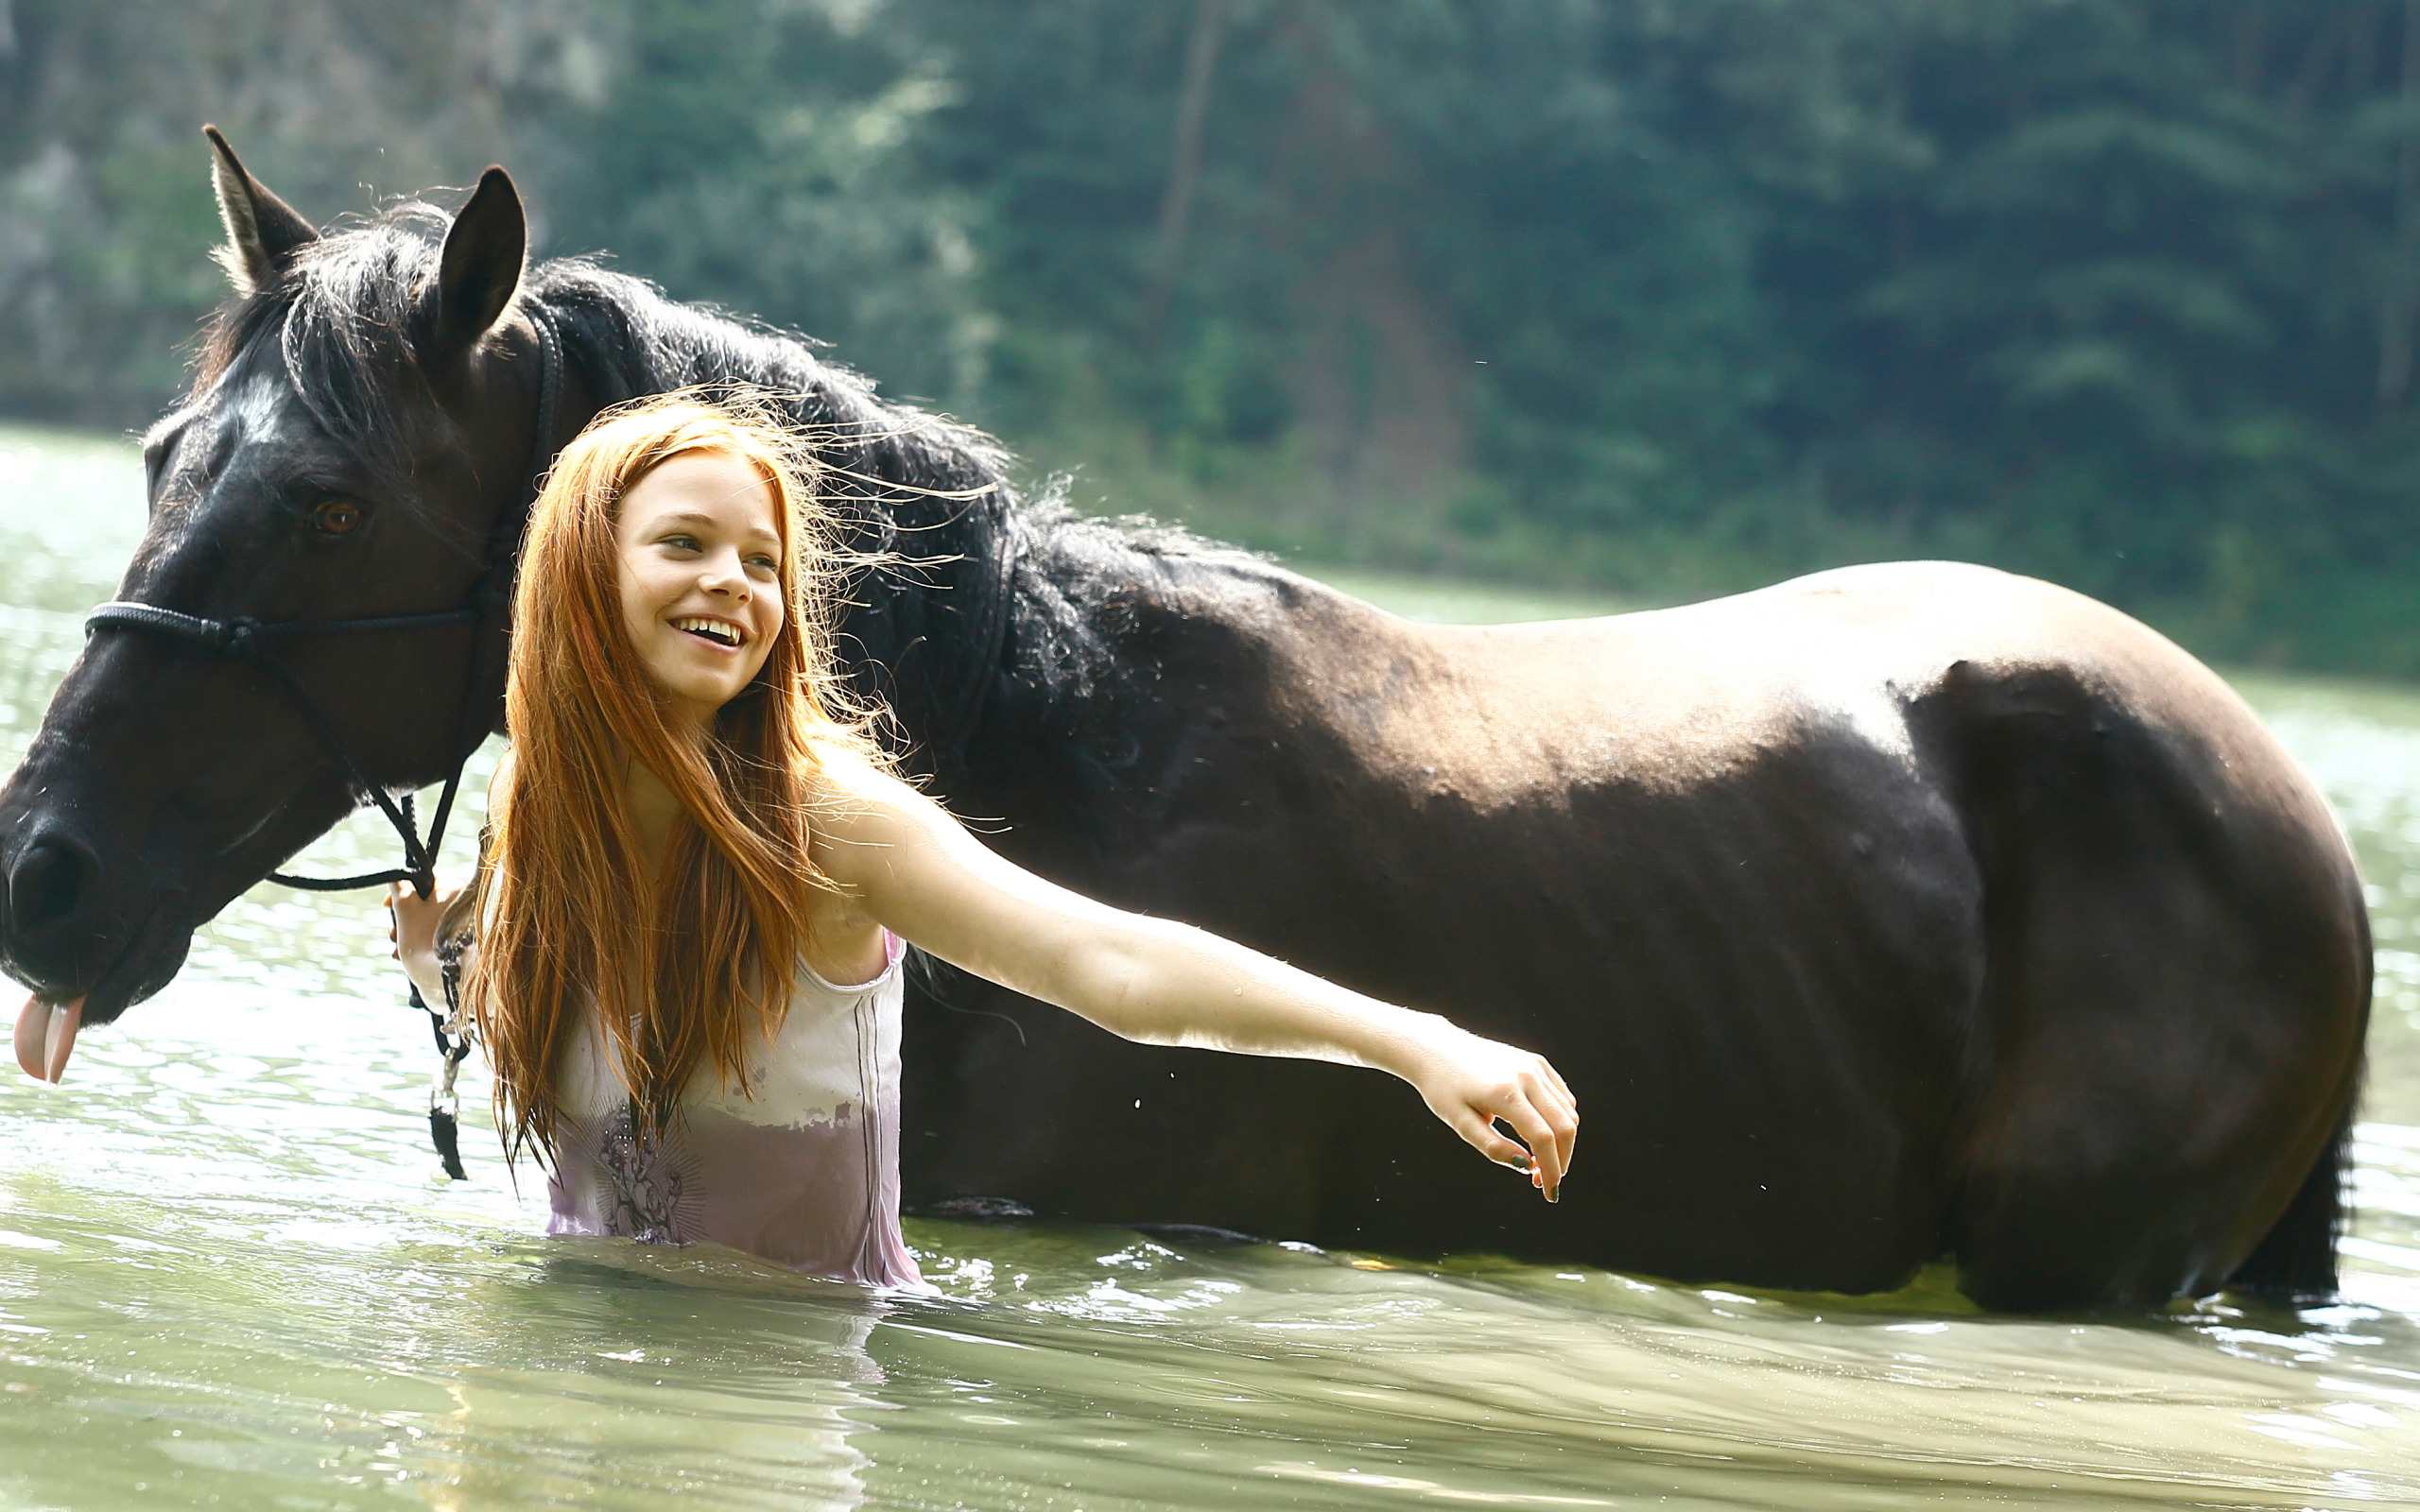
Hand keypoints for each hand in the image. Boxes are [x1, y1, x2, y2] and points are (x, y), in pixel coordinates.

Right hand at [385, 875, 466, 1005]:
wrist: (446, 981)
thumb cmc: (425, 942)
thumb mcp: (405, 910)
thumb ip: (399, 890)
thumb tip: (397, 878)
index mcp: (454, 890)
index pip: (426, 877)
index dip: (402, 887)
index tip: (387, 904)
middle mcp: (461, 905)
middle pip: (423, 901)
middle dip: (400, 917)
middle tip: (391, 932)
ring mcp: (460, 925)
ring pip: (425, 920)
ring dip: (405, 931)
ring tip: (396, 948)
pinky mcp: (455, 942)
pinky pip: (433, 934)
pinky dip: (417, 942)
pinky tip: (404, 956)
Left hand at [1404, 1025, 1578, 1201]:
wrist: (1437, 1050)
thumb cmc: (1443, 1089)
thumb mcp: (1460, 1123)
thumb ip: (1493, 1147)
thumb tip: (1527, 1166)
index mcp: (1504, 1092)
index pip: (1543, 1138)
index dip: (1551, 1170)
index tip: (1549, 1193)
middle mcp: (1526, 1075)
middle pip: (1564, 1127)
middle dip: (1561, 1161)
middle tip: (1544, 1182)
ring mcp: (1534, 1066)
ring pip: (1568, 1113)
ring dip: (1562, 1143)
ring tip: (1538, 1161)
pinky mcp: (1537, 1062)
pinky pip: (1562, 1097)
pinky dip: (1561, 1121)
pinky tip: (1542, 1136)